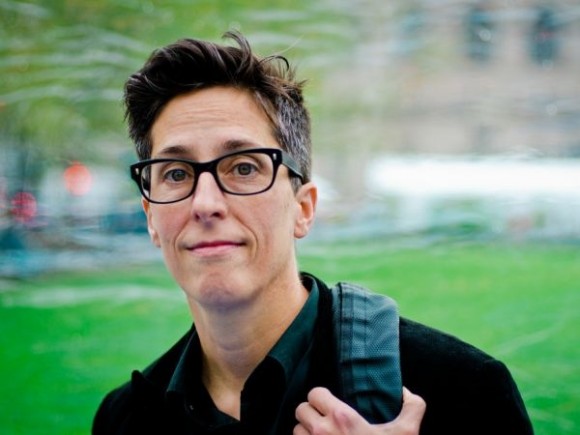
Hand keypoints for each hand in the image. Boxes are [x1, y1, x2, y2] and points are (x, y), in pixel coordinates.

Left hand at [294, 386, 425, 434]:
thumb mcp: (407, 434)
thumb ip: (412, 408)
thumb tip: (405, 392)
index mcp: (341, 418)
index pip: (314, 393)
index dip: (322, 396)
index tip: (331, 403)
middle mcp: (321, 432)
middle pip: (301, 410)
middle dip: (311, 412)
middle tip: (325, 419)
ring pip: (297, 431)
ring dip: (305, 432)